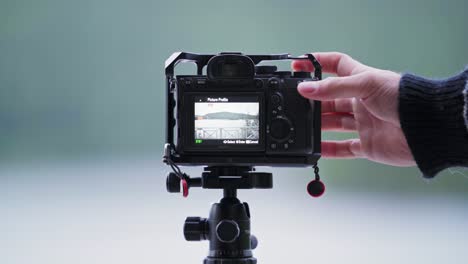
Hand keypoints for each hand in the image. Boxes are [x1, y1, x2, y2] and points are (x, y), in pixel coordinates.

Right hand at [293, 52, 414, 166]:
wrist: (425, 127)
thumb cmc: (404, 98)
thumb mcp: (366, 84)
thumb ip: (333, 87)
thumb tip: (305, 88)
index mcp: (361, 81)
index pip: (336, 66)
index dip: (317, 64)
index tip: (298, 66)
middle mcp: (360, 102)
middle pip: (329, 98)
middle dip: (313, 101)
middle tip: (296, 103)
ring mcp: (363, 123)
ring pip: (333, 123)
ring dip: (317, 125)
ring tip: (302, 126)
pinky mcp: (367, 145)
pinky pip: (343, 149)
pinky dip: (329, 150)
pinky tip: (316, 149)